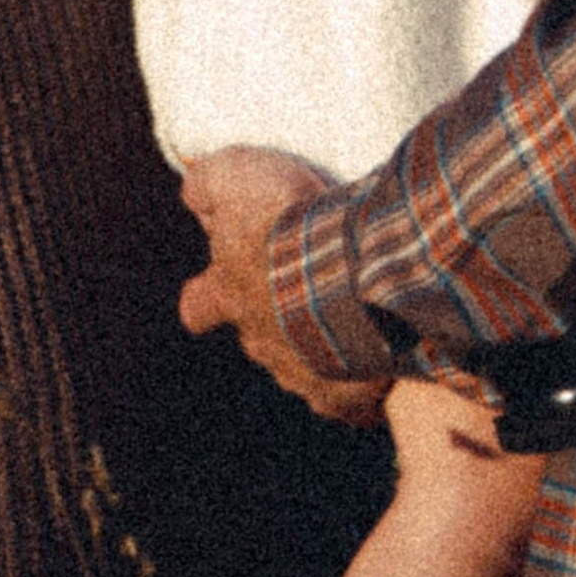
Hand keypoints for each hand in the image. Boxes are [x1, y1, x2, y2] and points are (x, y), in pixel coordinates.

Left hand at [179, 149, 385, 422]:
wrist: (355, 273)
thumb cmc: (291, 224)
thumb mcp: (237, 177)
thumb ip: (208, 182)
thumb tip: (192, 189)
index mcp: (231, 295)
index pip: (198, 306)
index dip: (206, 296)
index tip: (215, 288)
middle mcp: (260, 341)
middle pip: (258, 336)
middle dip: (279, 316)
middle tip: (311, 285)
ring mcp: (302, 375)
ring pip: (304, 365)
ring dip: (321, 342)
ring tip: (355, 314)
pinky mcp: (346, 399)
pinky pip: (351, 400)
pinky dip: (362, 384)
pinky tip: (383, 354)